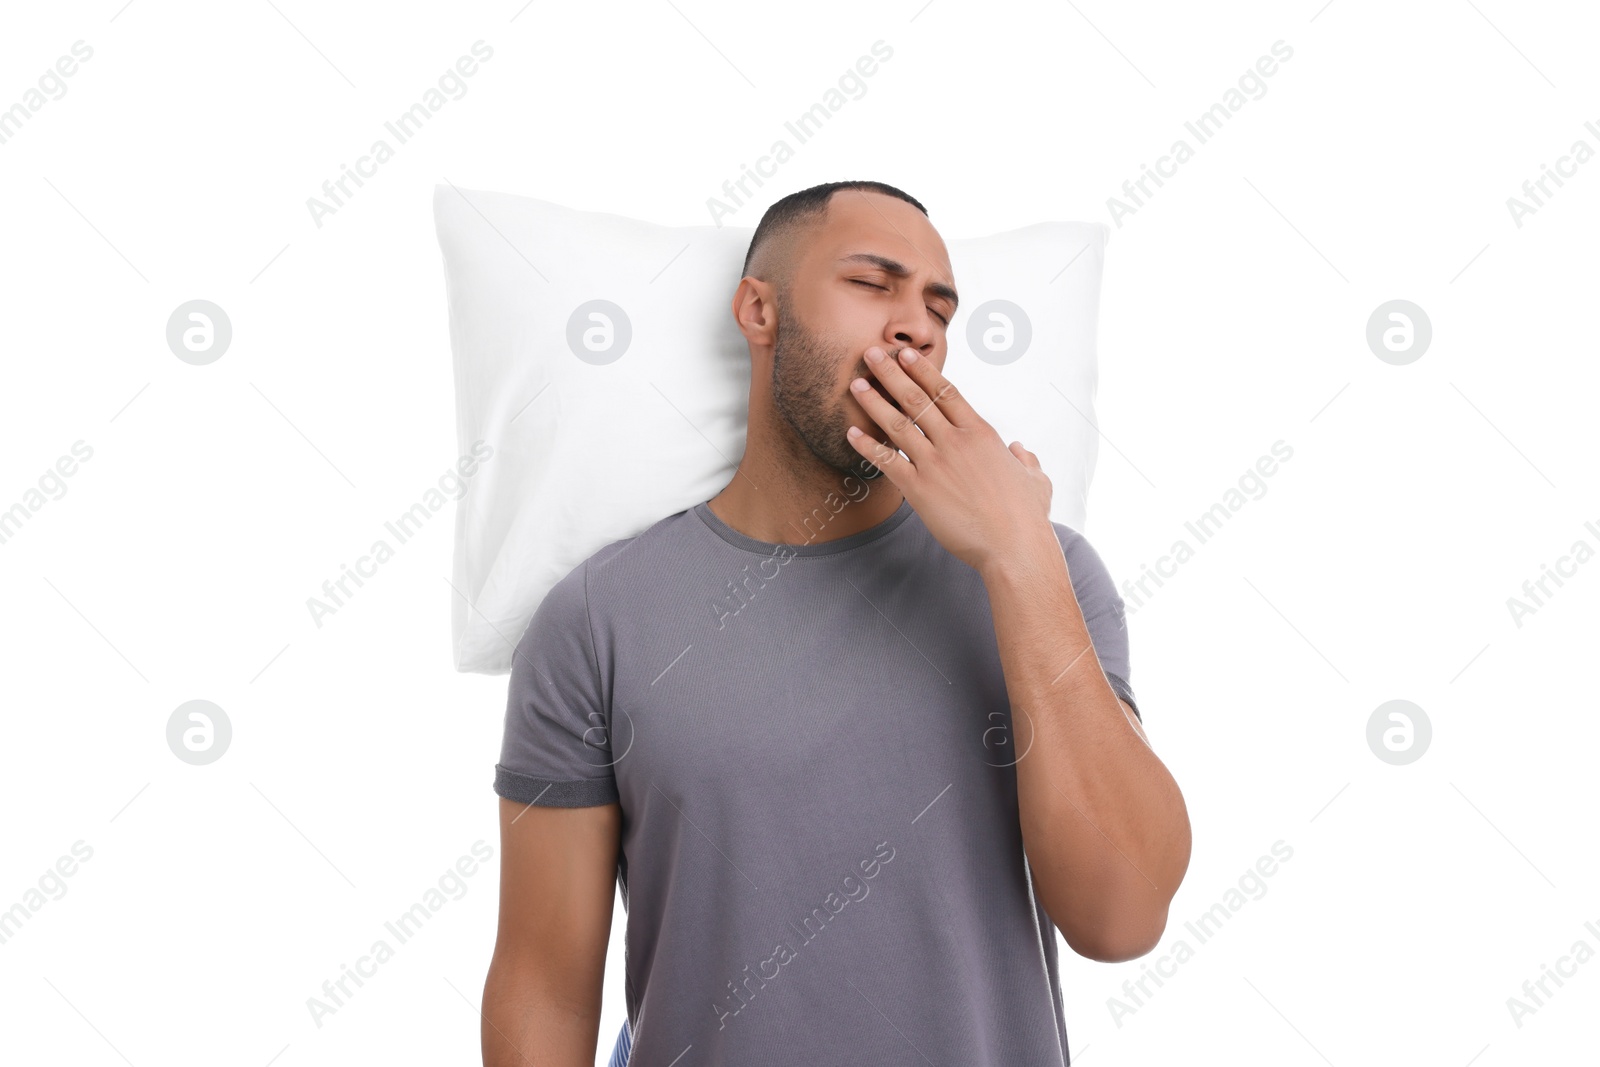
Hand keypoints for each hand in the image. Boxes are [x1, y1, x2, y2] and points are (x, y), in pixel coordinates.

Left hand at [846, 345, 1055, 574]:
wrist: (1014, 547)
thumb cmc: (1027, 516)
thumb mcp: (1035, 479)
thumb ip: (1025, 459)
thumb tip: (1019, 449)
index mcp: (982, 433)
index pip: (946, 391)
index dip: (922, 370)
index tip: (905, 353)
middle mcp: (955, 442)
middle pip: (917, 399)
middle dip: (891, 373)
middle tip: (871, 353)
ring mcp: (936, 464)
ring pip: (898, 424)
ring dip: (874, 402)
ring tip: (855, 384)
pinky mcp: (920, 490)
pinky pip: (887, 463)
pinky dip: (867, 447)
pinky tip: (851, 433)